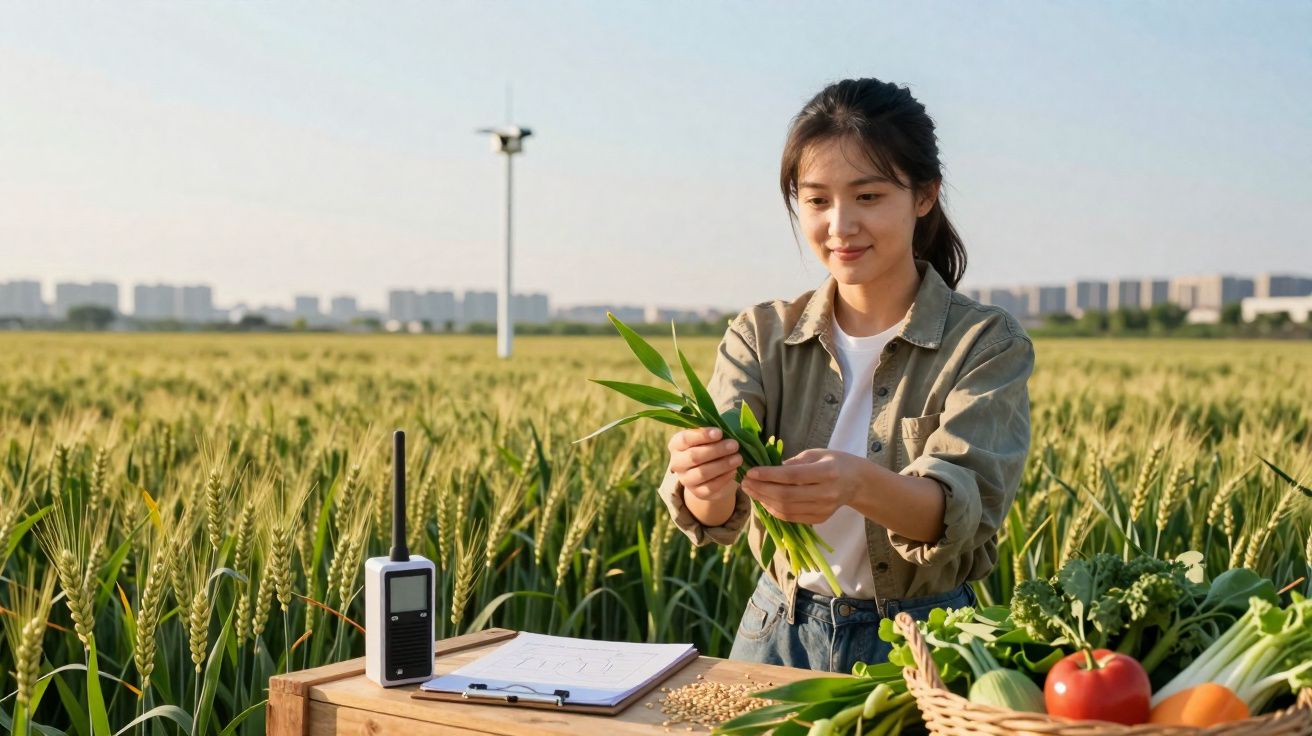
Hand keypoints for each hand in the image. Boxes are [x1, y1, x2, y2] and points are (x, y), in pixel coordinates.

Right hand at [667, 427, 742, 504]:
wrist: (710, 473)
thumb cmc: (709, 447)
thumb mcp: (708, 438)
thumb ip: (713, 434)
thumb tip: (728, 432)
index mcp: (676, 445)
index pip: (685, 439)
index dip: (702, 435)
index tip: (719, 433)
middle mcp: (677, 463)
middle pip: (694, 456)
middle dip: (716, 450)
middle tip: (734, 445)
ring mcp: (686, 480)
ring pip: (703, 473)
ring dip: (723, 465)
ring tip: (738, 458)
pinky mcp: (698, 492)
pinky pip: (711, 486)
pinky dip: (724, 478)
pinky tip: (734, 470)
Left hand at [739, 448, 865, 523]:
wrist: (857, 482)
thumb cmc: (834, 462)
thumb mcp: (816, 454)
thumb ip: (793, 463)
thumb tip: (767, 470)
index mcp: (827, 472)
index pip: (792, 476)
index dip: (769, 475)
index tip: (751, 472)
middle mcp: (827, 493)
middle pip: (787, 495)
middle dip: (761, 489)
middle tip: (745, 482)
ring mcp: (824, 509)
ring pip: (787, 509)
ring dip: (764, 501)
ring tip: (751, 491)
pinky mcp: (820, 519)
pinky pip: (792, 518)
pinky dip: (774, 510)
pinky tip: (764, 500)